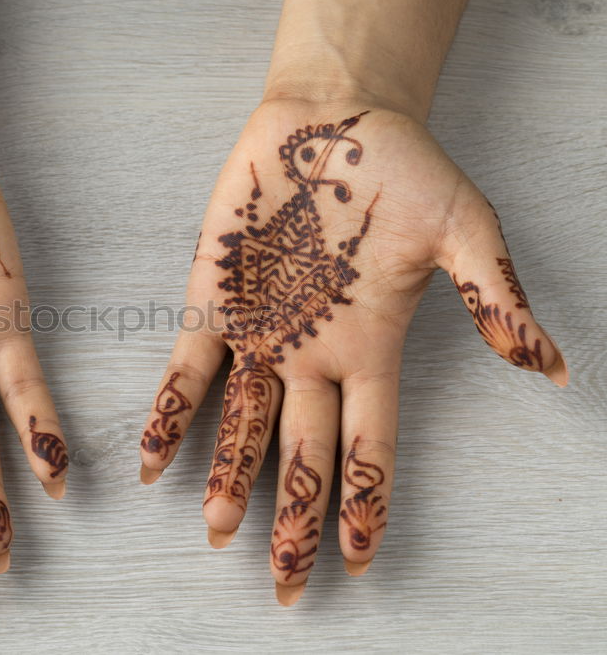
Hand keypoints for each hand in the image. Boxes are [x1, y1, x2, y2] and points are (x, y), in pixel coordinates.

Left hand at [138, 99, 566, 604]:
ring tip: (216, 533)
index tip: (357, 559)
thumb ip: (495, 298)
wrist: (333, 120)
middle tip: (283, 582)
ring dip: (228, 477)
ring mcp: (258, 331)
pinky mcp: (211, 298)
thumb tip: (551, 366)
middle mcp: (310, 354)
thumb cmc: (402, 170)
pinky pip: (186, 366)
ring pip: (240, 422)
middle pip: (305, 453)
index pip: (371, 444)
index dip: (365, 502)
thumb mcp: (463, 231)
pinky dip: (169, 411)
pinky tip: (152, 459)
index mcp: (370, 348)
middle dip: (295, 517)